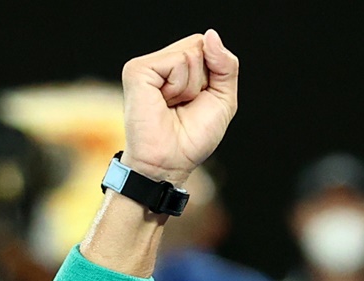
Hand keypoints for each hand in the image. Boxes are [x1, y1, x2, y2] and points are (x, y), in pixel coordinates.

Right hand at [121, 29, 238, 185]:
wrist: (170, 163)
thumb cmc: (192, 139)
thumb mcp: (222, 100)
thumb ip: (226, 65)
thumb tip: (211, 35)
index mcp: (177, 68)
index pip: (206, 46)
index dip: (213, 73)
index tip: (198, 101)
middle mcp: (160, 63)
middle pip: (199, 45)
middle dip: (202, 80)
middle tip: (184, 105)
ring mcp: (146, 65)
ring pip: (190, 53)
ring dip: (190, 86)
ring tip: (172, 106)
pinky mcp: (138, 70)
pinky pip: (177, 62)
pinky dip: (179, 86)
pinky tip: (164, 102)